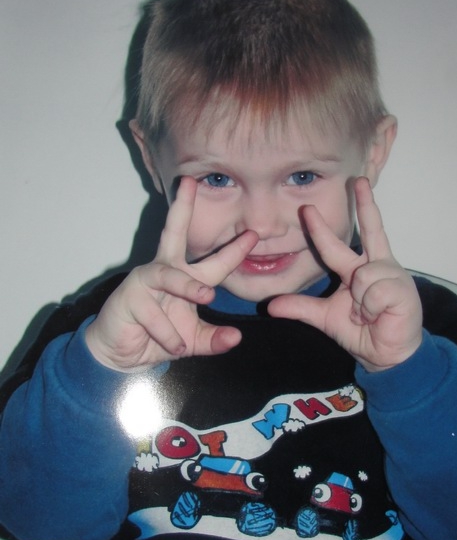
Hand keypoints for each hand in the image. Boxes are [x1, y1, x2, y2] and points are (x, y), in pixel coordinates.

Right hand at [86, 177, 257, 370]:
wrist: (121, 356)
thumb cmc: (157, 338)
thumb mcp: (193, 341)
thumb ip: (214, 340)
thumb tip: (236, 337)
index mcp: (184, 277)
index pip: (214, 261)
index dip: (233, 249)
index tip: (252, 234)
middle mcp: (164, 271)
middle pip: (173, 232)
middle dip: (182, 207)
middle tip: (189, 183)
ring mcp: (143, 281)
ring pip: (168, 275)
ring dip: (188, 285)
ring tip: (206, 296)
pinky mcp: (127, 298)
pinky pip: (153, 314)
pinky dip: (168, 332)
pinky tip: (174, 346)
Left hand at [268, 178, 421, 371]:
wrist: (386, 354)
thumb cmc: (362, 331)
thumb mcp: (325, 317)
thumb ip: (301, 308)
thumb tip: (271, 306)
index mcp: (359, 269)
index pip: (339, 243)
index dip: (322, 228)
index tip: (308, 209)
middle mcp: (377, 265)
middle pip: (372, 228)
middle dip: (365, 204)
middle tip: (357, 180)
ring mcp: (392, 275)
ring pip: (362, 275)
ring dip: (360, 302)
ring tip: (369, 314)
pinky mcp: (402, 289)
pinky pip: (373, 291)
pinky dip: (371, 308)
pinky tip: (380, 315)